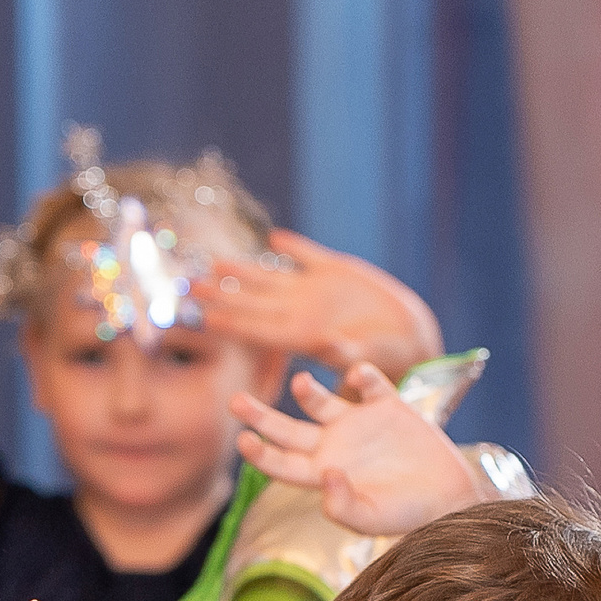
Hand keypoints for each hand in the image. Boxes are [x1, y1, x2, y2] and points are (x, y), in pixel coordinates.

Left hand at [198, 229, 443, 377]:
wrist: (413, 344)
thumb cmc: (391, 361)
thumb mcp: (369, 360)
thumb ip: (348, 354)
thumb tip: (330, 348)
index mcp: (305, 335)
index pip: (258, 328)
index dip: (232, 320)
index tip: (204, 315)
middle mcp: (303, 313)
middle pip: (253, 302)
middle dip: (222, 294)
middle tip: (187, 286)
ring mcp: (318, 293)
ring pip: (272, 279)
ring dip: (243, 271)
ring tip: (214, 261)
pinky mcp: (339, 274)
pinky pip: (310, 257)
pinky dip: (293, 248)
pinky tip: (275, 239)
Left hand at [232, 365, 486, 535]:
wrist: (450, 497)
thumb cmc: (407, 515)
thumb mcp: (374, 519)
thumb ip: (344, 506)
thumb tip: (326, 476)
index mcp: (323, 474)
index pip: (281, 463)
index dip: (261, 453)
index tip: (243, 441)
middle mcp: (332, 446)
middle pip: (286, 429)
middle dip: (260, 415)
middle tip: (235, 400)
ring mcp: (357, 424)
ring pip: (320, 400)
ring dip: (307, 390)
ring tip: (301, 383)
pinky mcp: (387, 406)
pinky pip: (368, 383)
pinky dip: (362, 375)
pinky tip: (358, 376)